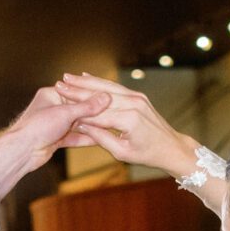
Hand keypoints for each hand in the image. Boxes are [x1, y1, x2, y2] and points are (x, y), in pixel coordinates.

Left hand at [0, 85, 108, 197]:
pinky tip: (100, 139)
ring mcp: (55, 124)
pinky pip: (75, 137)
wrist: (22, 151)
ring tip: (110, 126)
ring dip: (92, 126)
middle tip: (113, 113)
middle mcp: (54, 107)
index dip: (94, 95)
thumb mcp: (65, 113)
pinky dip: (86, 138)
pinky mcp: (57, 139)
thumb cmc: (37, 126)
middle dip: (95, 112)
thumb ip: (87, 106)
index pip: (77, 92)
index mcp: (52, 94)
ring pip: (78, 124)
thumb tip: (106, 97)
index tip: (110, 98)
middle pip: (79, 109)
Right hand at [54, 74, 197, 177]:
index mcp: (129, 120)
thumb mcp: (122, 153)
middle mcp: (133, 104)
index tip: (61, 107)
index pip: (97, 114)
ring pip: (106, 87)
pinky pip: (115, 87)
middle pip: (99, 96)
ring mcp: (136, 97)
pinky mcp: (138, 96)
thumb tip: (82, 127)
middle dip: (78, 90)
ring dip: (86, 81)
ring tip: (68, 77)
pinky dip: (100, 82)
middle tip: (59, 84)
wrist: (170, 146)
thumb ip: (102, 138)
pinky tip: (87, 76)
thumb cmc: (147, 154)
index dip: (78, 111)